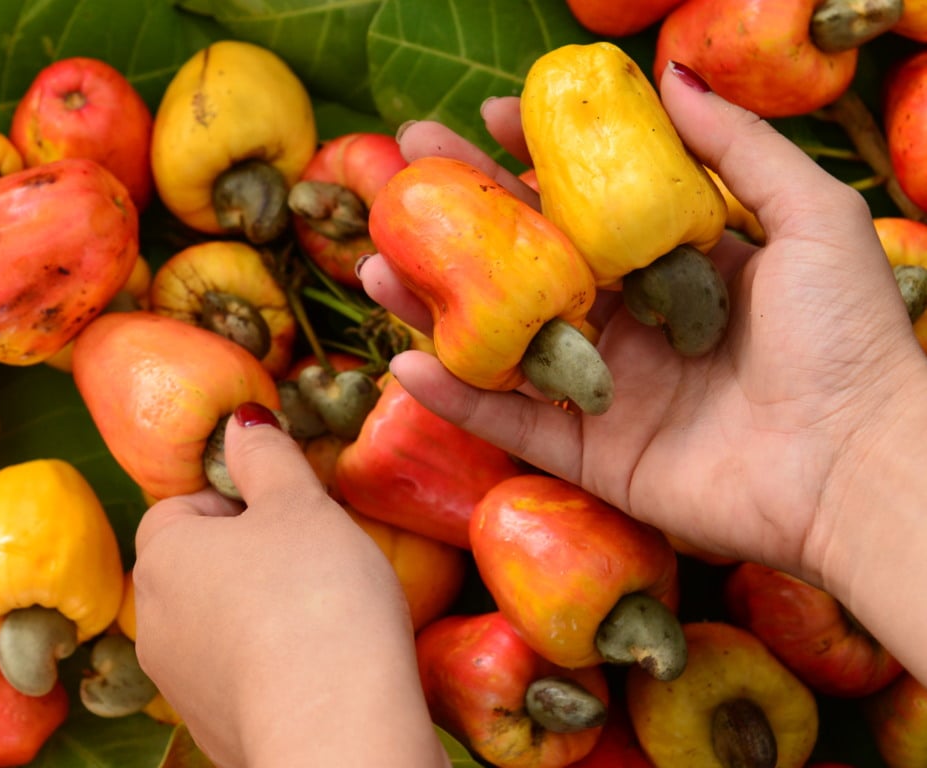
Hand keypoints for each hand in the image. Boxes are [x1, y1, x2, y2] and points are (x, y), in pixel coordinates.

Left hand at [133, 403, 448, 767]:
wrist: (337, 730)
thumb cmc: (315, 598)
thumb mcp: (298, 505)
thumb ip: (267, 456)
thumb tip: (241, 421)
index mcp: (163, 556)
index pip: (181, 507)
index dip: (238, 502)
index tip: (288, 513)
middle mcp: (155, 624)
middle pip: (200, 567)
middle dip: (252, 557)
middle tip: (314, 559)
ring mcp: (181, 686)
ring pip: (220, 624)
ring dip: (262, 612)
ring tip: (324, 614)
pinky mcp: (215, 731)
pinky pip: (241, 676)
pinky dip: (273, 665)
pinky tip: (319, 665)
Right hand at [361, 62, 926, 593]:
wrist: (854, 464)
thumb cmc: (845, 337)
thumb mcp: (807, 216)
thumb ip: (737, 147)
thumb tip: (672, 77)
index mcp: (673, 265)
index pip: (584, 204)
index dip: (533, 159)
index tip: (488, 119)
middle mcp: (629, 324)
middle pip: (525, 265)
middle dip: (461, 219)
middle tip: (402, 174)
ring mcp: (604, 389)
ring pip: (501, 340)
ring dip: (434, 305)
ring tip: (373, 262)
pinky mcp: (589, 454)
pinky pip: (508, 422)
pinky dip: (455, 398)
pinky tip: (405, 359)